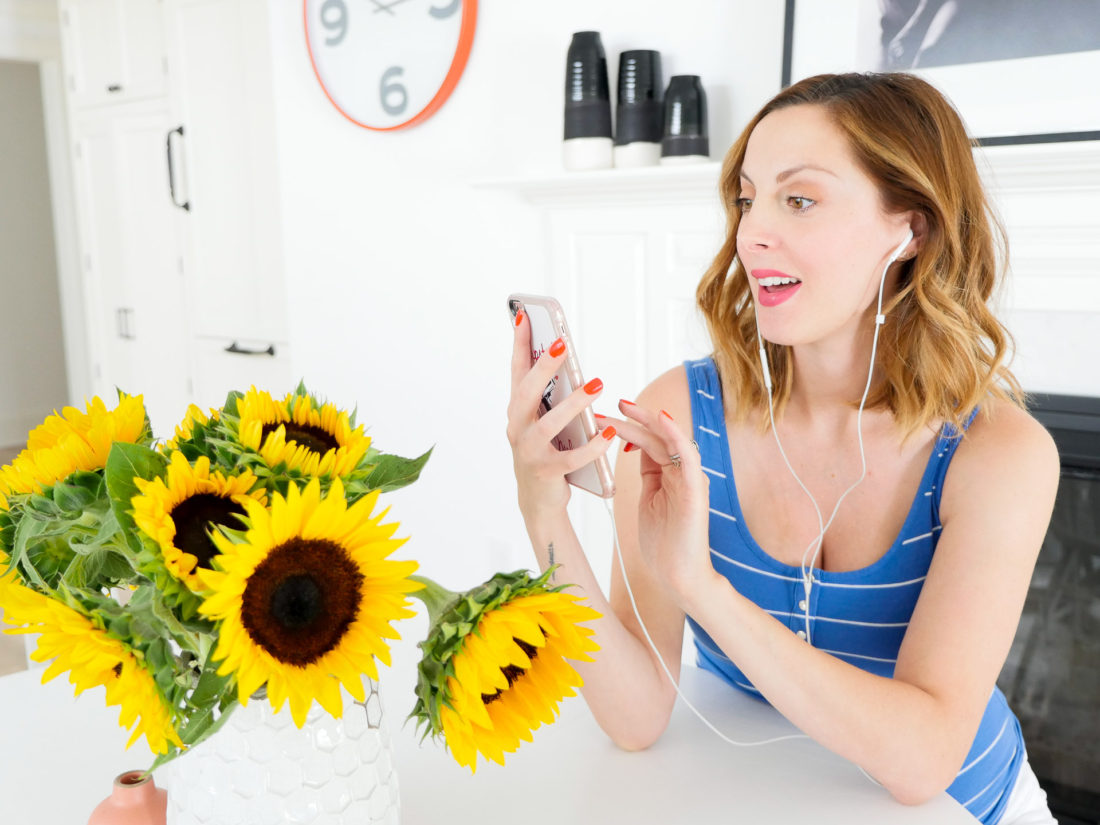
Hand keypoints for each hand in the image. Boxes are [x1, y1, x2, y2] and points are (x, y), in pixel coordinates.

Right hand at [506, 310, 616, 518]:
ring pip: (548, 425)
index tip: (525, 315)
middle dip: (543, 367)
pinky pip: (572, 459)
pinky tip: (608, 432)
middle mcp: (517, 429)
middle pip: (526, 394)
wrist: (539, 501)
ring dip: (572, 404)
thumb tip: (563, 358)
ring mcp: (529, 452)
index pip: (518, 372)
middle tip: (562, 345)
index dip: (520, 344)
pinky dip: (591, 446)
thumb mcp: (543, 421)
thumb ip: (548, 396)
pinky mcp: (547, 473)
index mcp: (517, 412)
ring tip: (596, 385)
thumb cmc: (545, 453)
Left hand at [611, 401, 714, 604]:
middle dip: (633, 419)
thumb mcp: (649, 500)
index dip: (630, 426)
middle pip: (658, 436)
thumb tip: (635, 450)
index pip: (651, 441)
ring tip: (623, 408)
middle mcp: (684, 472)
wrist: (678, 576)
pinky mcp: (696, 489)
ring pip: (670, 439)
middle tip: (609, 405)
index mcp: (672, 474)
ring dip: (646, 421)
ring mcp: (692, 478)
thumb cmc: (663, 543)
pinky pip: (688, 455)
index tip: (606, 415)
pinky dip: (676, 435)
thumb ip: (648, 475)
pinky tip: (661, 420)